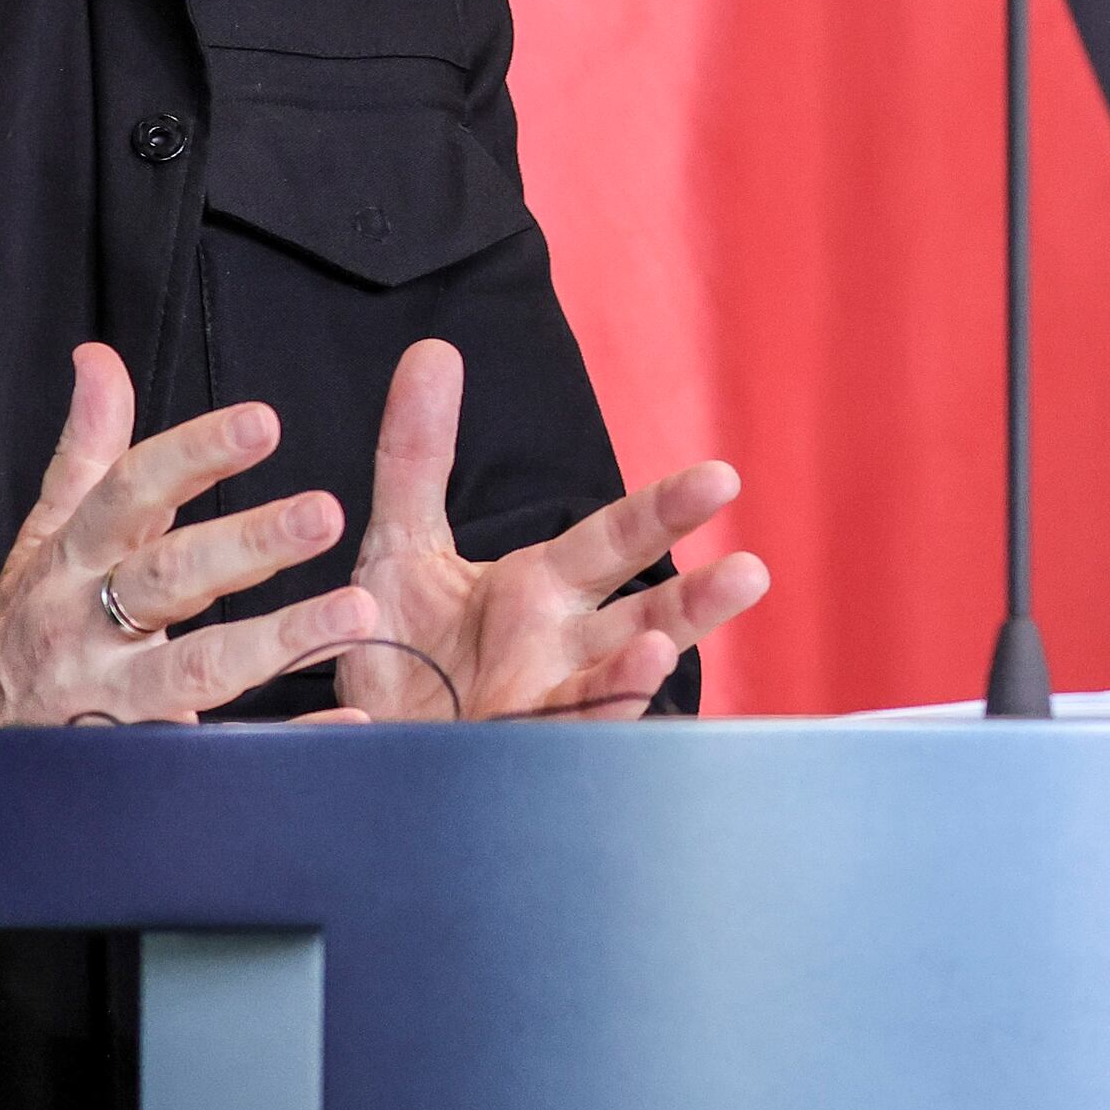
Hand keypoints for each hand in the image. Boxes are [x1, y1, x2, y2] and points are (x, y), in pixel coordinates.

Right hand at [0, 347, 381, 726]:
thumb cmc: (29, 630)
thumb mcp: (47, 537)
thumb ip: (86, 453)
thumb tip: (98, 362)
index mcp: (70, 561)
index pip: (128, 493)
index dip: (193, 455)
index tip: (262, 423)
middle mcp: (84, 627)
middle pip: (166, 579)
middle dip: (247, 545)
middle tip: (325, 514)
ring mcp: (106, 700)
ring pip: (193, 671)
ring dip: (277, 641)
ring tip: (354, 612)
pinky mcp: (137, 760)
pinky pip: (216, 754)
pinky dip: (283, 741)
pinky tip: (345, 719)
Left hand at [315, 339, 771, 721]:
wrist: (359, 746)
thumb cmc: (399, 651)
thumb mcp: (401, 544)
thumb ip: (417, 455)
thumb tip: (433, 351)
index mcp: (544, 590)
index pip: (617, 541)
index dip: (666, 513)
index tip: (722, 480)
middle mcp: (560, 648)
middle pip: (641, 617)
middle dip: (694, 600)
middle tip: (750, 572)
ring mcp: (540, 709)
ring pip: (608, 691)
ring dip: (638, 674)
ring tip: (663, 650)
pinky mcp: (506, 758)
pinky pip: (547, 745)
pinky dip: (568, 733)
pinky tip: (582, 718)